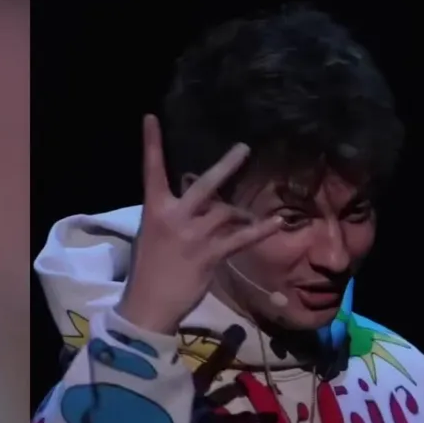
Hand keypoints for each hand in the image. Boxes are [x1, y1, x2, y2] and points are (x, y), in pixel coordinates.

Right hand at [115, 115, 282, 334]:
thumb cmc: (148, 270)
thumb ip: (173, 215)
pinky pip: (240, 239)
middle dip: (226, 166)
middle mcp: (175, 217)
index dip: (151, 143)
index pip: (151, 170)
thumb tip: (199, 204)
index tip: (151, 117)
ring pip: (226, 212)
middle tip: (244, 148)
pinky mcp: (210, 255)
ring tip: (251, 215)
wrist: (148, 305)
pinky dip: (259, 231)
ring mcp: (194, 236)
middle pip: (204, 185)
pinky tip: (275, 223)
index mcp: (154, 210)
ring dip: (240, 213)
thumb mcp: (152, 234)